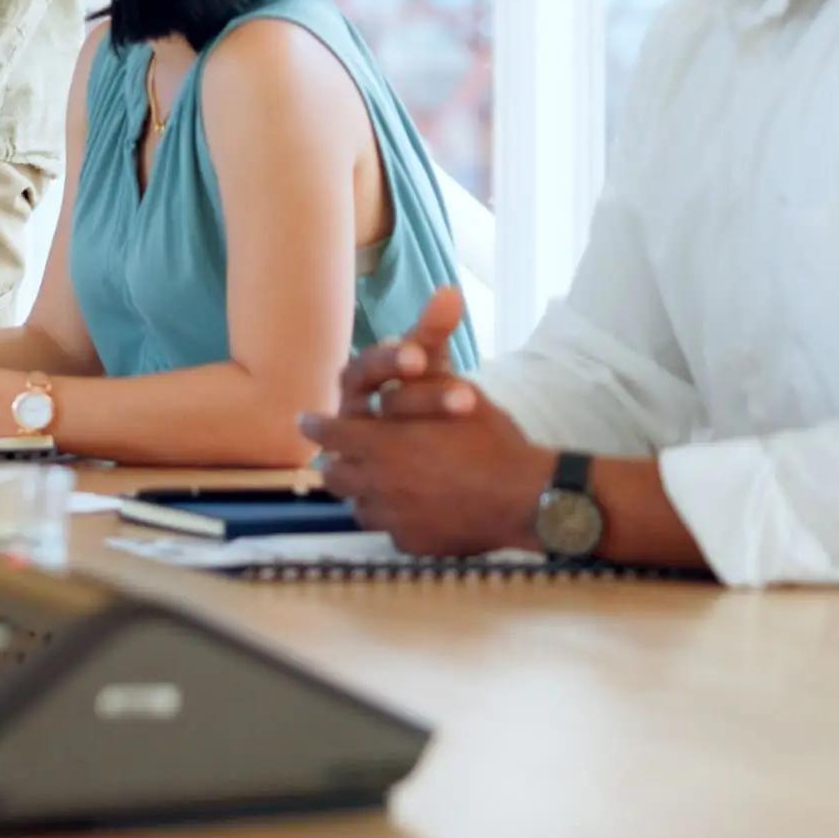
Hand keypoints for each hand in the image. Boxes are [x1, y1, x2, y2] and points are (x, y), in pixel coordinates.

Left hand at [295, 290, 554, 555]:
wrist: (529, 499)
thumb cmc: (492, 439)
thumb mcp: (460, 385)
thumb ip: (434, 346)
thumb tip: (445, 291)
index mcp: (379, 443)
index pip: (328, 433)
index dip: (319, 425)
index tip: (309, 420)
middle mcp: (376, 484)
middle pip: (333, 475)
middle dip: (336, 461)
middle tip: (341, 455)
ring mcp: (393, 519)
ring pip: (358, 507)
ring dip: (364, 492)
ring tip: (376, 481)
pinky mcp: (412, 546)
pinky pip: (390, 531)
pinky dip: (396, 520)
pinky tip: (413, 509)